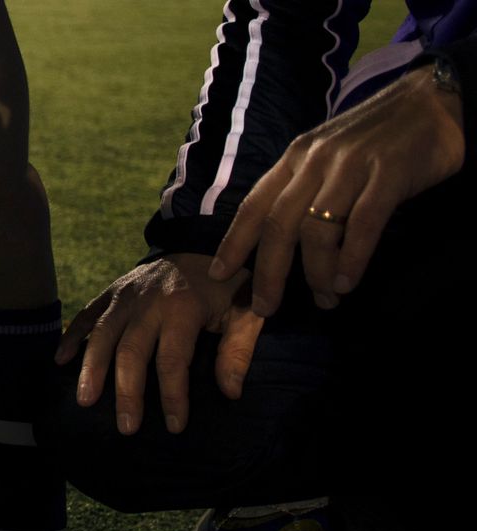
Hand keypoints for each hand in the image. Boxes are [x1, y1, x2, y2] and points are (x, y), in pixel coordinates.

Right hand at [54, 253, 263, 434]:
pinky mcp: (110, 293)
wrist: (199, 242)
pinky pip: (86, 315)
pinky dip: (71, 336)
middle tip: (127, 427)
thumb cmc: (225, 286)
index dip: (173, 395)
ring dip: (92, 368)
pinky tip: (60, 360)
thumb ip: (239, 349)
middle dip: (128, 392)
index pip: (173, 359)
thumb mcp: (245, 311)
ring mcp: (124, 296)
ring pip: (102, 335)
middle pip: (131, 351)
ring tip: (85, 400)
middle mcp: (147, 302)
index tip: (175, 426)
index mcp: (182, 307)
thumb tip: (231, 391)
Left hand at [210, 65, 464, 315]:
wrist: (433, 100)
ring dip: (316, 272)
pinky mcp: (389, 172)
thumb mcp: (325, 156)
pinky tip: (346, 282)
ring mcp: (352, 164)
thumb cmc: (375, 138)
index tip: (219, 275)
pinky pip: (363, 223)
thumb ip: (301, 190)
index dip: (234, 242)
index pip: (254, 204)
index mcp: (294, 157)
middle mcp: (315, 159)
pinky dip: (351, 258)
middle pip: (279, 224)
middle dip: (268, 272)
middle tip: (265, 308)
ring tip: (325, 299)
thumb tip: (278, 241)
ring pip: (317, 229)